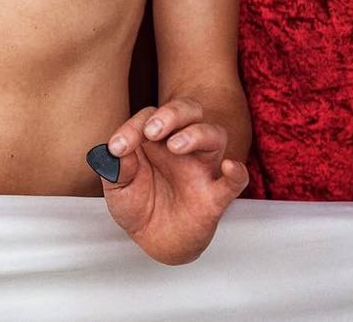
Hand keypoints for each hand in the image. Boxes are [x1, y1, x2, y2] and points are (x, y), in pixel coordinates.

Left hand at [98, 98, 249, 264]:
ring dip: (196, 134)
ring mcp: (200, 169)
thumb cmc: (137, 206)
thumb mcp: (117, 188)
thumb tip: (115, 151)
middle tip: (152, 130)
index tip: (118, 147)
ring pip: (214, 135)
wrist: (154, 241)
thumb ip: (116, 168)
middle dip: (173, 113)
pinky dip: (237, 172)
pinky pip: (234, 181)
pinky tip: (230, 167)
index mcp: (154, 140)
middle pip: (189, 111)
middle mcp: (180, 148)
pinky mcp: (214, 196)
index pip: (150, 117)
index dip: (134, 126)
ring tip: (175, 146)